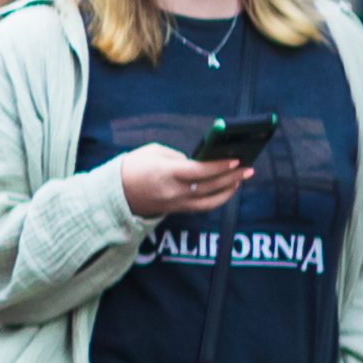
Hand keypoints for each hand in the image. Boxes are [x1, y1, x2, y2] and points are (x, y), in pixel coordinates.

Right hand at [103, 142, 250, 219]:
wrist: (114, 194)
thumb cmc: (133, 167)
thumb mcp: (153, 152)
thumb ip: (177, 156)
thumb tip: (198, 162)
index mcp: (165, 173)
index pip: (198, 171)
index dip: (219, 166)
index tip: (235, 160)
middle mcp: (173, 191)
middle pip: (209, 186)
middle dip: (232, 177)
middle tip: (248, 168)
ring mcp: (176, 203)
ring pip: (210, 200)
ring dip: (229, 189)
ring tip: (241, 178)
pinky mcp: (177, 210)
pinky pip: (203, 206)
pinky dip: (218, 198)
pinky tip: (227, 189)